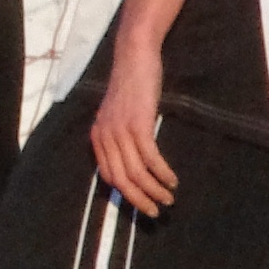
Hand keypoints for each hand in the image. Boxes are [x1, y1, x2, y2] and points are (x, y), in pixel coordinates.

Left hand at [90, 31, 177, 215]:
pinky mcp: (138, 125)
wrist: (134, 56)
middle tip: (156, 212)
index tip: (141, 203)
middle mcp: (104, 137)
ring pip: (136, 173)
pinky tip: (172, 180)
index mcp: (97, 137)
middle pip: (120, 181)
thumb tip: (131, 161)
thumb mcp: (117, 114)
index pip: (108, 177)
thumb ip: (119, 136)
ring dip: (154, 191)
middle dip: (139, 200)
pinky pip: (150, 159)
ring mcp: (120, 131)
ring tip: (169, 199)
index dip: (125, 195)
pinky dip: (162, 173)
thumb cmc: (130, 84)